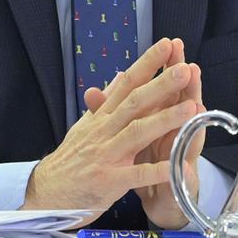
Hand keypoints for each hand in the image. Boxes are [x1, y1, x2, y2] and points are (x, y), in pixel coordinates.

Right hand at [85, 37, 204, 228]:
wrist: (46, 193)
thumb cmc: (70, 160)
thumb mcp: (85, 125)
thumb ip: (105, 102)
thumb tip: (120, 75)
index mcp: (102, 116)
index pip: (126, 83)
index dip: (147, 63)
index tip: (167, 45)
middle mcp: (104, 130)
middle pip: (135, 103)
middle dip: (161, 85)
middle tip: (184, 69)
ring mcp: (106, 155)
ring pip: (138, 132)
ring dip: (165, 119)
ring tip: (191, 108)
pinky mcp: (109, 181)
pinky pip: (137, 175)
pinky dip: (157, 170)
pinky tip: (177, 166)